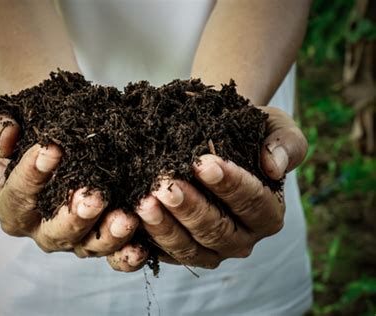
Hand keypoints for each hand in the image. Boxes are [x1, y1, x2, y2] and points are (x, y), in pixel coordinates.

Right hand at [0, 111, 143, 262]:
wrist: (60, 138)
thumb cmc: (27, 133)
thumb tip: (5, 137)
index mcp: (13, 207)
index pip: (19, 195)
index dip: (32, 174)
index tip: (52, 149)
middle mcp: (42, 229)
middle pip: (56, 232)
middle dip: (76, 216)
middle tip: (93, 197)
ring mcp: (75, 238)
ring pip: (90, 246)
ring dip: (109, 236)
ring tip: (126, 219)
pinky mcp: (102, 239)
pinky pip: (115, 255)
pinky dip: (128, 255)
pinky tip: (142, 246)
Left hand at [108, 106, 306, 270]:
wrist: (216, 140)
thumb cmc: (248, 133)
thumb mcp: (276, 127)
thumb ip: (286, 143)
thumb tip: (275, 166)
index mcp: (268, 213)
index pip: (252, 202)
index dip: (229, 184)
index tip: (203, 163)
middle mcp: (242, 238)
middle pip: (217, 230)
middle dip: (190, 208)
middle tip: (166, 185)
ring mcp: (211, 250)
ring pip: (189, 248)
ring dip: (165, 226)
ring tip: (144, 201)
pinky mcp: (182, 251)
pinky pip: (164, 254)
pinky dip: (146, 240)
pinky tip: (130, 220)